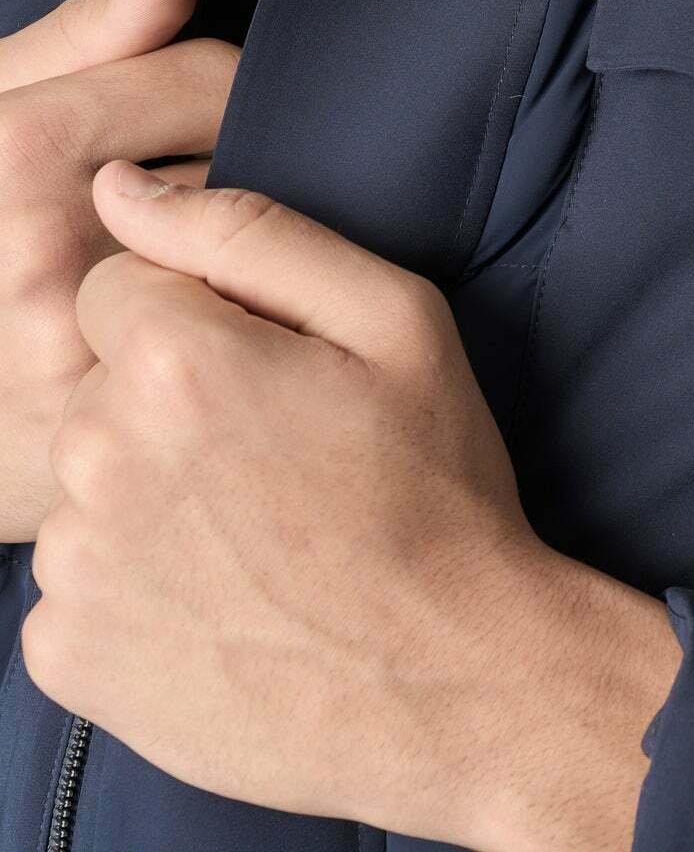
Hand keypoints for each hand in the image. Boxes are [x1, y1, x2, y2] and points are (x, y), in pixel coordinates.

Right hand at [0, 0, 234, 539]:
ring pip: (240, 272)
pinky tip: (172, 345)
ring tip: (170, 267)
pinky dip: (221, 346)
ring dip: (231, 262)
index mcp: (18, 153)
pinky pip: (222, 368)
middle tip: (170, 201)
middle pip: (233, 178)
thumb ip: (90, 35)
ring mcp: (76, 363)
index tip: (183, 115)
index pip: (210, 82)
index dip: (207, 89)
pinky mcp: (99, 447)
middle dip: (223, 177)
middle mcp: (48, 263)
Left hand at [20, 160, 677, 849]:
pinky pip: (74, 581)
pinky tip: (218, 599)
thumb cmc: (433, 490)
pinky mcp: (65, 656)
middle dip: (169, 401)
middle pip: (100, 382)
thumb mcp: (394, 320)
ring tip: (252, 534)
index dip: (199, 318)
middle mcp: (101, 458)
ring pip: (86, 481)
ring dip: (147, 493)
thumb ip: (247, 231)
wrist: (448, 686)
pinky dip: (132, 586)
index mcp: (175, 360)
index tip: (267, 373)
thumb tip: (119, 188)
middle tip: (274, 457)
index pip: (119, 284)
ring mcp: (75, 567)